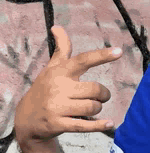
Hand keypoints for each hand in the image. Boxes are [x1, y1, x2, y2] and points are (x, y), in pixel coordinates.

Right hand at [14, 26, 121, 145]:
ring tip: (91, 108)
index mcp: (60, 72)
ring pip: (93, 107)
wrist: (26, 120)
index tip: (119, 51)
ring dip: (97, 108)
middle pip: (95, 89)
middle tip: (100, 96)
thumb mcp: (52, 68)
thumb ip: (61, 49)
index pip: (83, 60)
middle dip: (103, 94)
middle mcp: (58, 88)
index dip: (102, 56)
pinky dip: (100, 125)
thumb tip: (57, 27)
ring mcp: (57, 107)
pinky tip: (109, 123)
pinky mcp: (58, 124)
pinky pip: (85, 125)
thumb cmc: (45, 89)